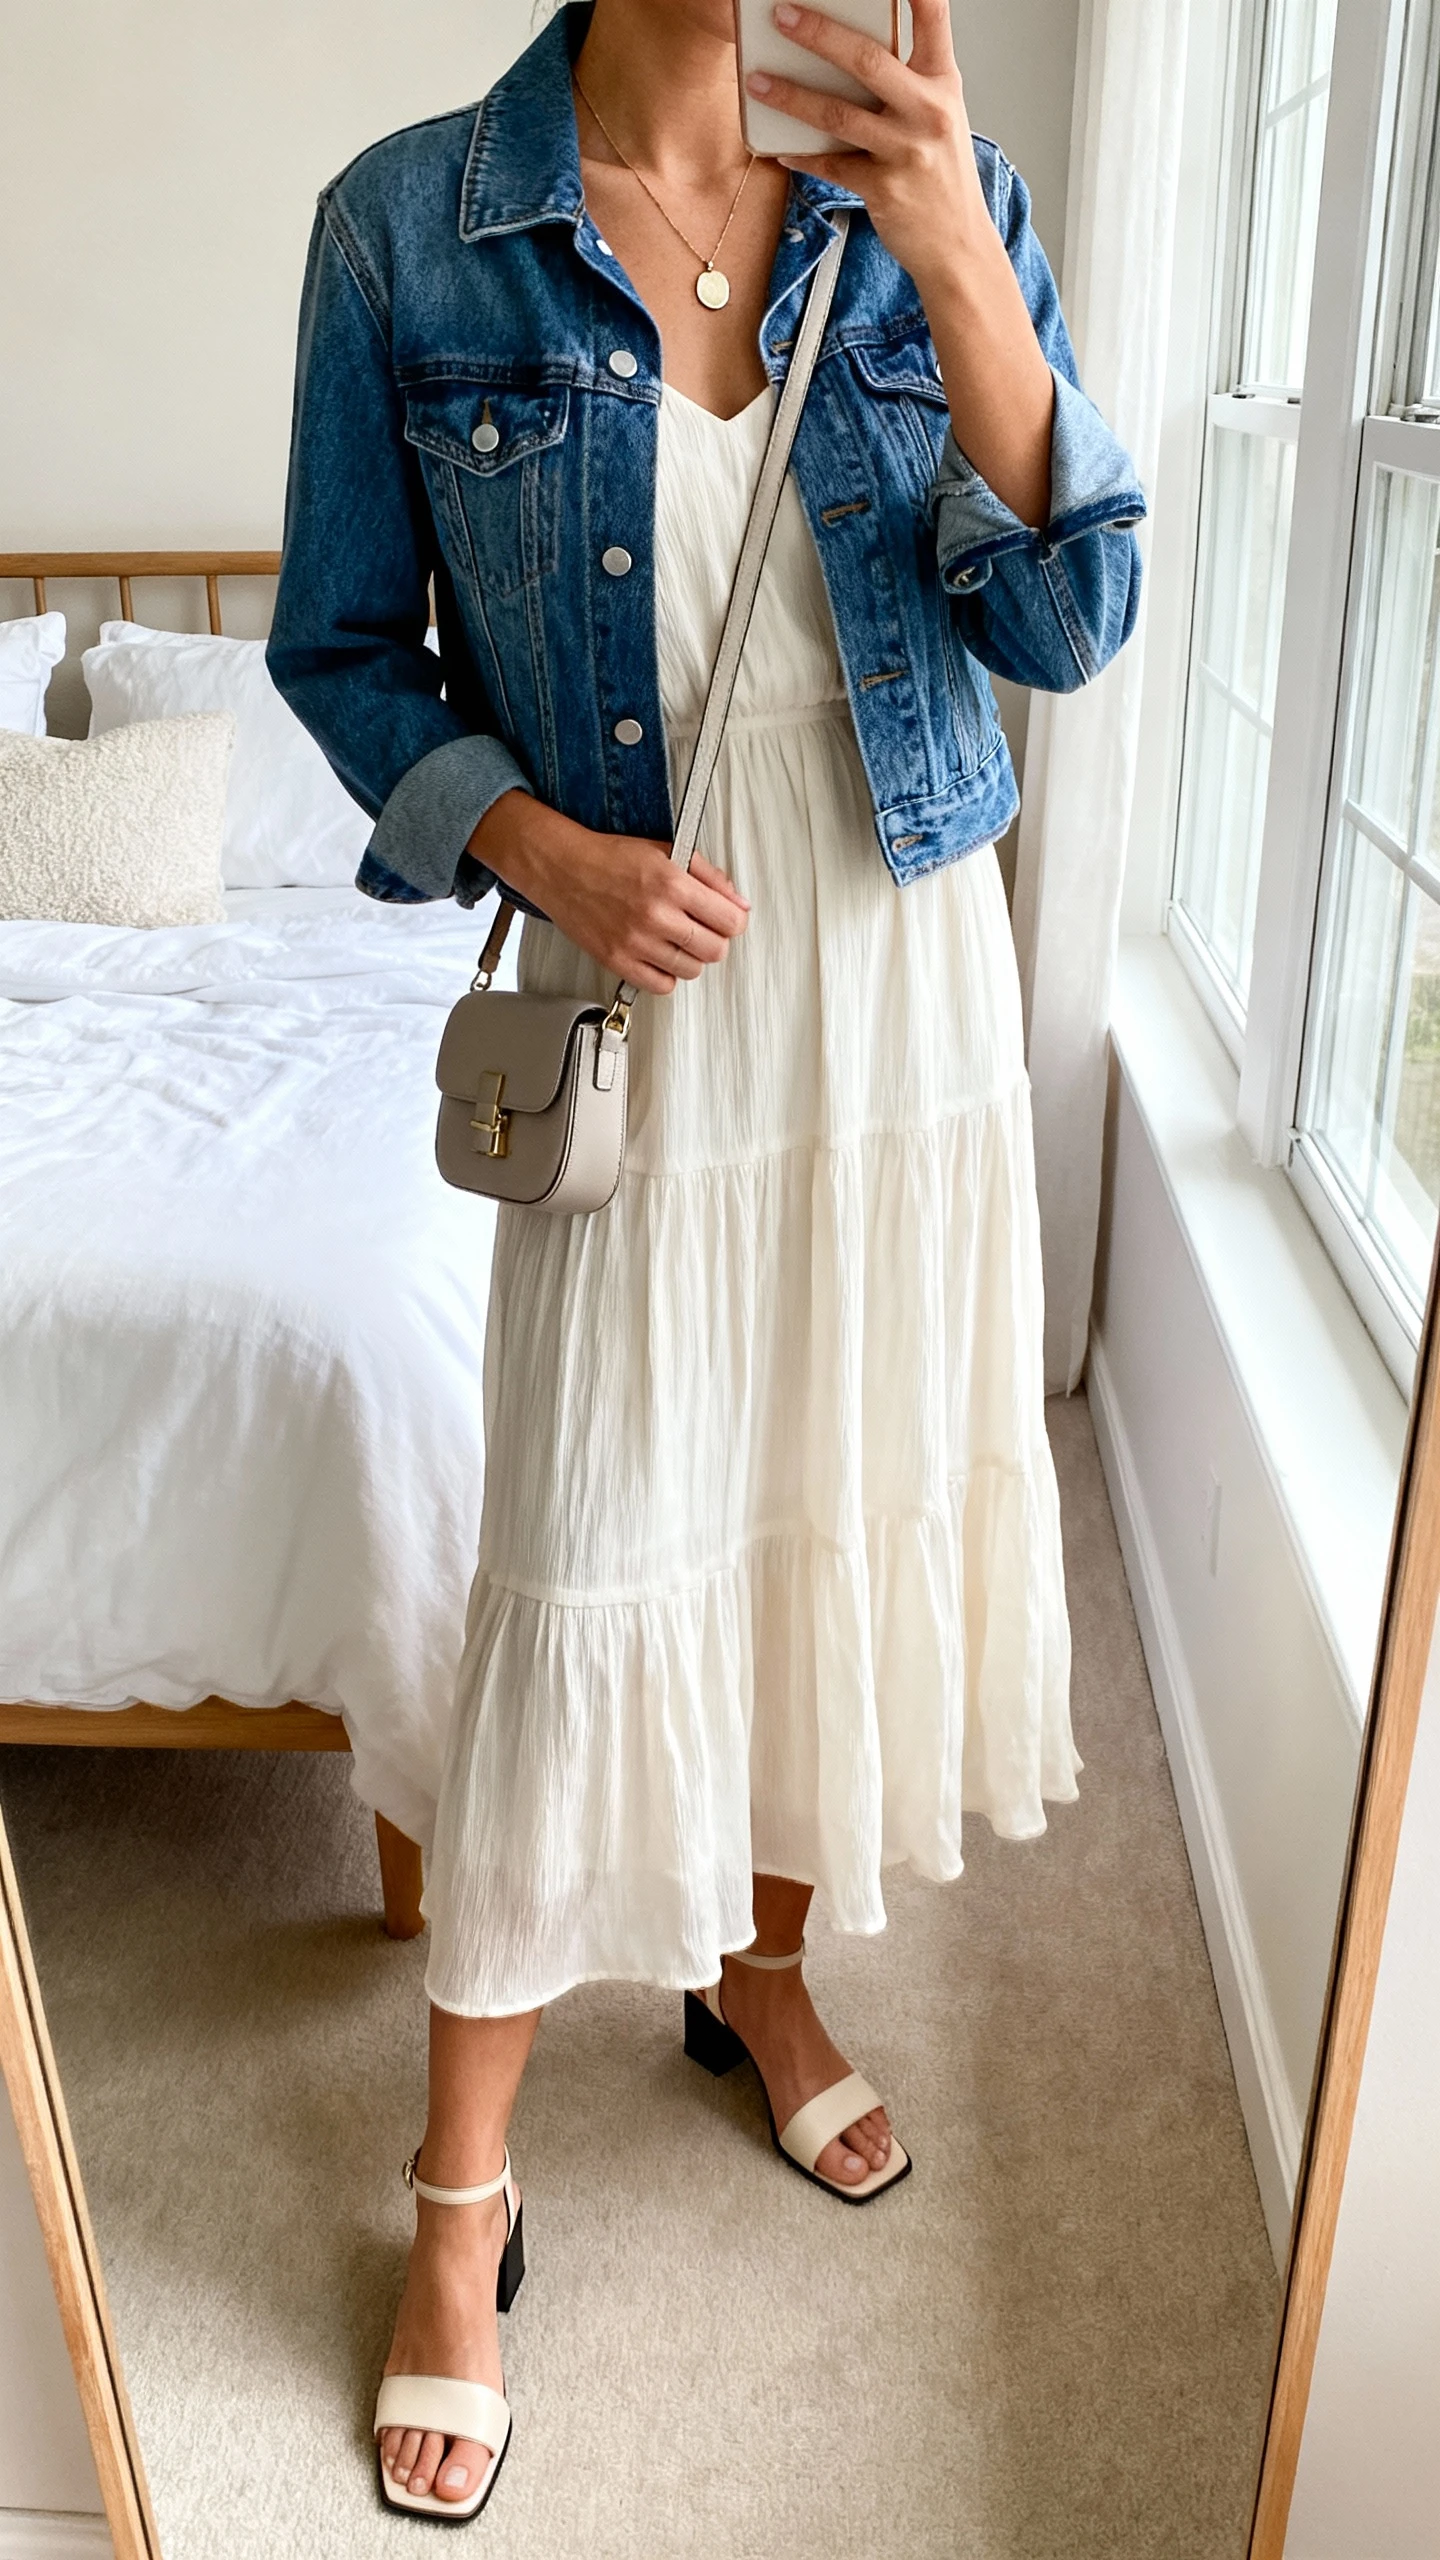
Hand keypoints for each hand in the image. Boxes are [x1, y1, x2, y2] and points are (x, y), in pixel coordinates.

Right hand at [468, 791, 749, 995]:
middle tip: (702, 929)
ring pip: (692, 970)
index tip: (728, 919)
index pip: (730, 921)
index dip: (734, 921)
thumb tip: (739, 903)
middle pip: (715, 950)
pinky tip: (660, 955)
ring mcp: (636, 942)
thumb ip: (710, 876)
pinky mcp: (618, 961)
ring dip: (691, 957)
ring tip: (677, 939)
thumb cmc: (610, 857)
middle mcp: (656, 915)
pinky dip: (667, 974)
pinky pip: (662, 985)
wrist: (563, 868)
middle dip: (715, 939)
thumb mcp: (668, 851)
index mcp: (672, 884)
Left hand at [746, 0, 989, 294]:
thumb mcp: (939, 114)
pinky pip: (831, 165)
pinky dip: (802, 155)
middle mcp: (928, 110)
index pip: (933, 13)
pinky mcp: (884, 189)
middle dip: (819, 33)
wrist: (958, 244)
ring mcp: (906, 151)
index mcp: (943, 81)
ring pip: (838, 114)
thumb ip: (907, 78)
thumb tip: (849, 49)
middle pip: (869, 60)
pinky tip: (780, 147)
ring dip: (791, 97)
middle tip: (782, 15)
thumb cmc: (941, 174)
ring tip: (756, 81)